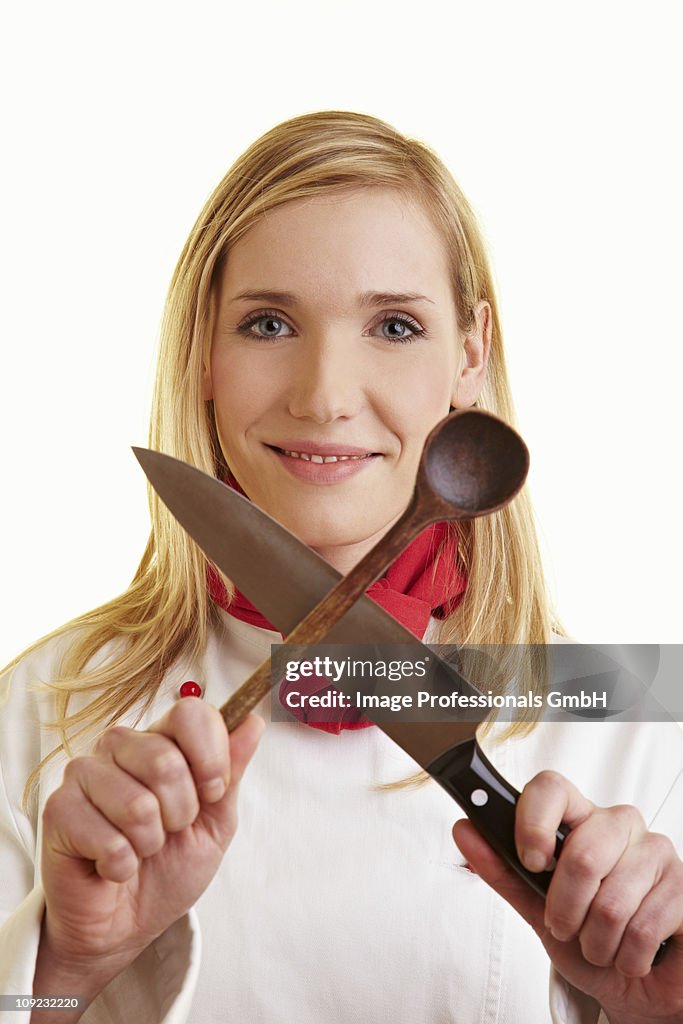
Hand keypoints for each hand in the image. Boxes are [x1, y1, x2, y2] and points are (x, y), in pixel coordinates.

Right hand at [38, 699, 262, 980]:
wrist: (125, 925)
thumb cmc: (169, 869)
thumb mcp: (216, 821)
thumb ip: (231, 772)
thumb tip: (253, 722)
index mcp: (160, 739)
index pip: (191, 713)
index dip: (211, 757)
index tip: (213, 792)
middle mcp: (119, 746)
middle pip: (166, 760)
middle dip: (180, 813)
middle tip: (168, 832)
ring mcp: (83, 773)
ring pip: (138, 804)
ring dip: (149, 844)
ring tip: (138, 850)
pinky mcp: (58, 810)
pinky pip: (109, 839)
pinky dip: (121, 865)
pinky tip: (111, 867)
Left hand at [452, 771, 682, 1023]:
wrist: (632, 987)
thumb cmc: (586, 940)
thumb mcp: (534, 908)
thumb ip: (502, 869)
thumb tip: (464, 828)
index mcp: (580, 819)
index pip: (552, 788)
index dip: (534, 821)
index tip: (531, 860)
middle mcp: (620, 825)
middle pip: (582, 854)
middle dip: (564, 909)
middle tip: (565, 927)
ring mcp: (657, 852)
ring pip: (612, 900)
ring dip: (597, 942)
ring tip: (601, 945)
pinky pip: (644, 925)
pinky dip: (628, 956)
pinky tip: (631, 954)